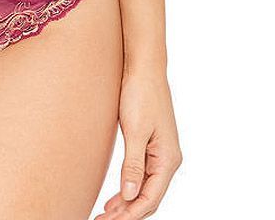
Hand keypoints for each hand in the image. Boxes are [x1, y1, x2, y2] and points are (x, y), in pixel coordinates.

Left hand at [93, 70, 181, 218]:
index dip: (130, 214)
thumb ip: (133, 165)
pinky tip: (117, 195)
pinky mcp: (152, 145)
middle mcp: (168, 160)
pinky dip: (130, 188)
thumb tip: (129, 196)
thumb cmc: (140, 94)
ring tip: (106, 214)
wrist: (143, 68)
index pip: (150, 199)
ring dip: (128, 203)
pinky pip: (143, 175)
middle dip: (128, 213)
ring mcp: (161, 153)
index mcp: (168, 159)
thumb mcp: (135, 131)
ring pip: (146, 188)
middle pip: (149, 198)